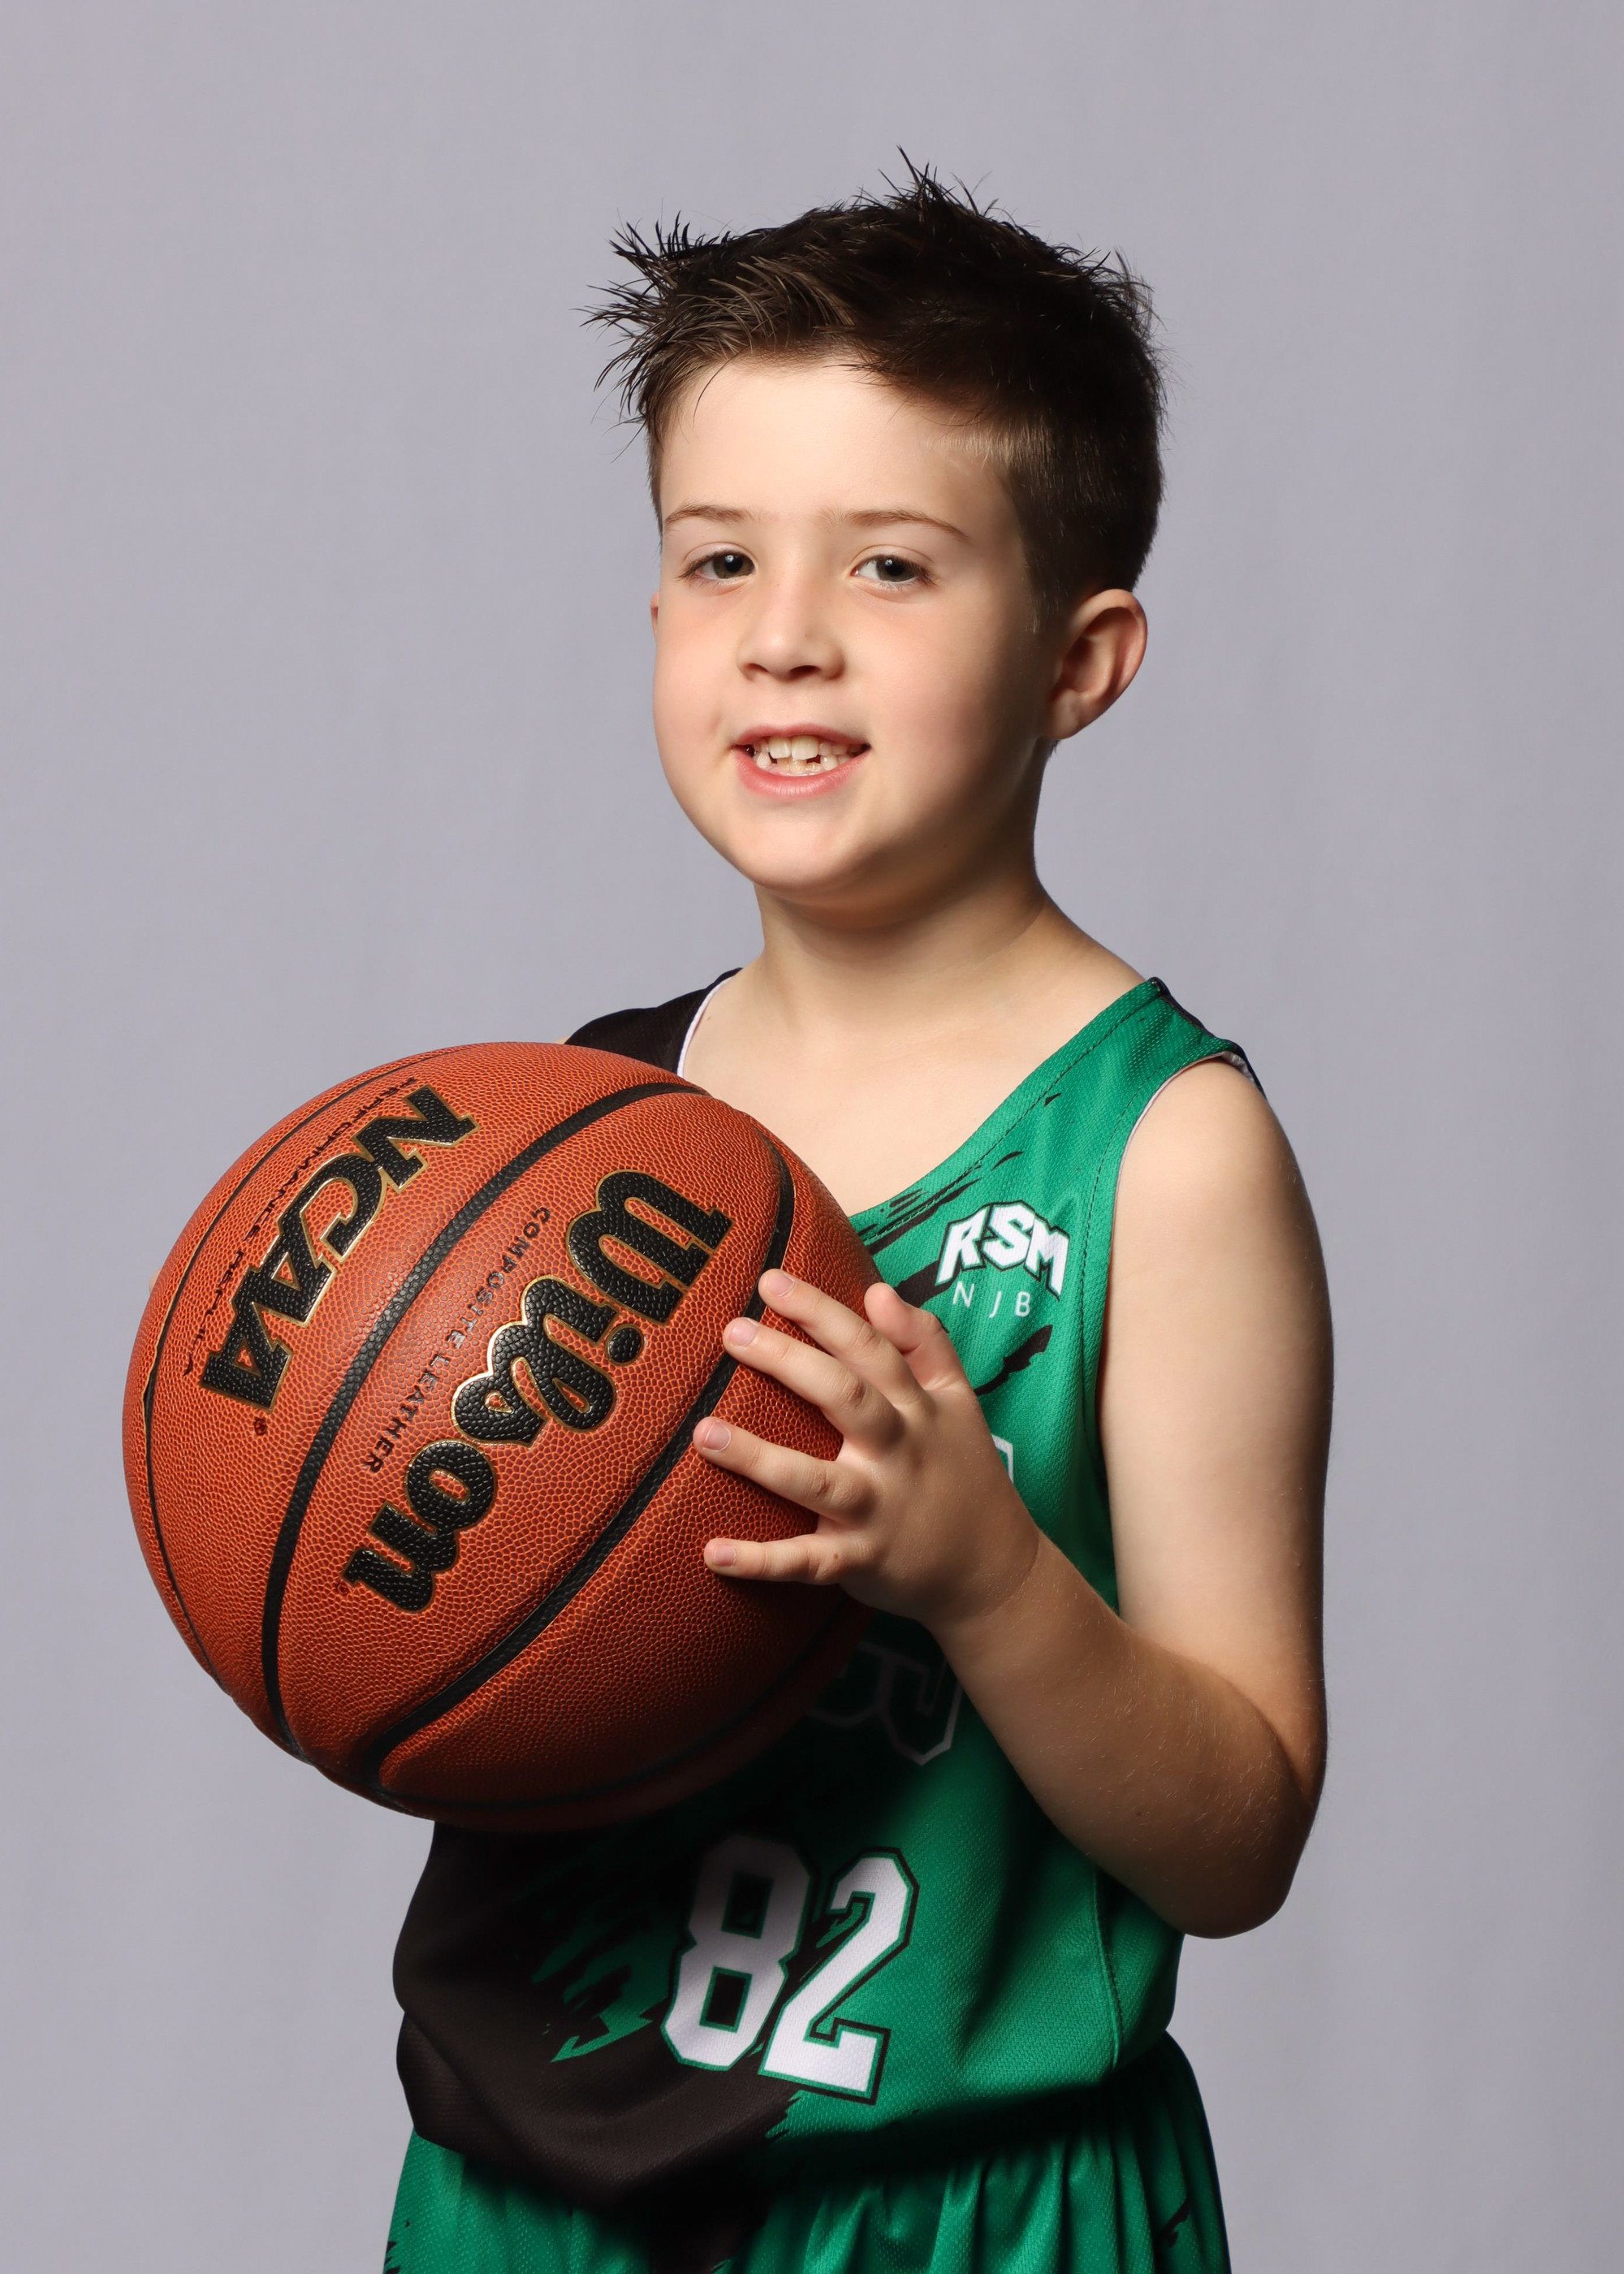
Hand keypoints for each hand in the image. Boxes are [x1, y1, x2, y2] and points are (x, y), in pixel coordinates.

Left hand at [694, 1268, 1039, 1632]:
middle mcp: (898, 1454)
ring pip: (816, 1482)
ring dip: (759, 1460)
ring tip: (704, 1433)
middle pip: (845, 1398)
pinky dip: (763, 1562)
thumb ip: (924, 1342)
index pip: (869, 1349)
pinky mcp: (860, 1562)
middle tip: (733, 1331)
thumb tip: (878, 1291)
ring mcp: (877, 1511)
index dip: (822, 1312)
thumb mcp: (959, 1400)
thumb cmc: (964, 1473)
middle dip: (789, 1362)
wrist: (994, 1570)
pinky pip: (807, 1562)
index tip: (771, 1280)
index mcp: (918, 1409)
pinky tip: (713, 1552)